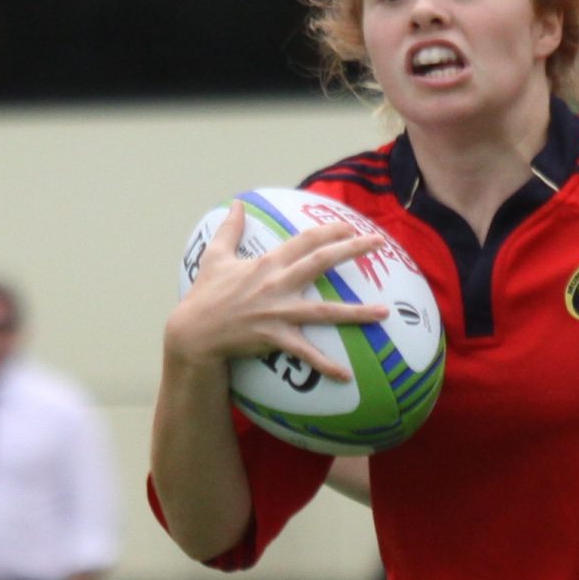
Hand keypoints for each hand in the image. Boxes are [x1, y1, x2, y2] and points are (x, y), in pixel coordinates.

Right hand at [164, 201, 389, 382]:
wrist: (193, 332)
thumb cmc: (205, 295)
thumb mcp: (215, 257)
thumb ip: (230, 229)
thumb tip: (237, 203)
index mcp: (268, 263)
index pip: (305, 240)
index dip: (329, 230)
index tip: (351, 226)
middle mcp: (277, 283)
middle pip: (321, 262)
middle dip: (352, 250)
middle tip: (379, 244)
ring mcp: (278, 311)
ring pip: (325, 311)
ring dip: (356, 312)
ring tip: (384, 313)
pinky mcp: (275, 337)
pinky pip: (306, 354)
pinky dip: (325, 365)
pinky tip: (346, 376)